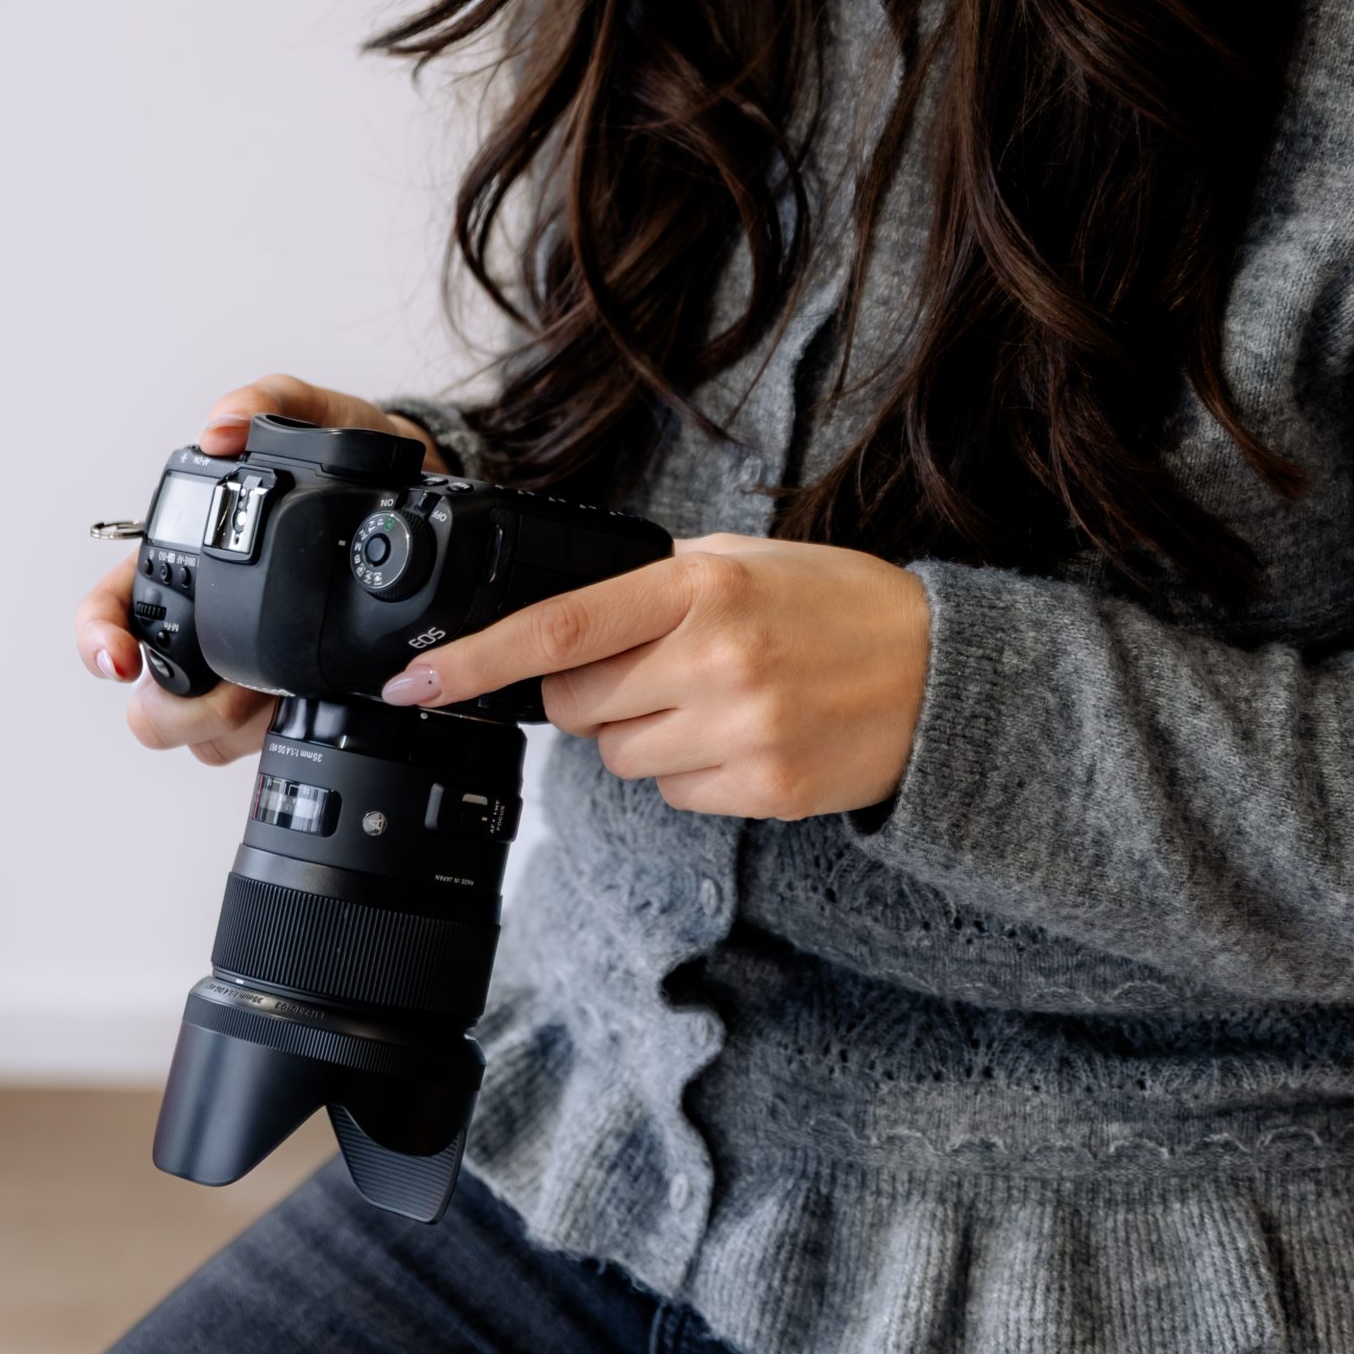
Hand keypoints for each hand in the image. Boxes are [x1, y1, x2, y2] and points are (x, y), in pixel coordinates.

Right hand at [76, 370, 443, 763]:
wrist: (420, 495)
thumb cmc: (353, 457)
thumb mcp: (318, 414)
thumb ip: (270, 402)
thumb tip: (220, 425)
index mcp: (188, 561)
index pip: (113, 609)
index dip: (100, 639)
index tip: (120, 659)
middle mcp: (204, 623)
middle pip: (152, 698)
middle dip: (185, 708)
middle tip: (238, 688)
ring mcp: (243, 668)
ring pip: (202, 735)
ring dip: (231, 726)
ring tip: (274, 694)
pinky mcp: (288, 696)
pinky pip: (256, 741)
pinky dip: (272, 732)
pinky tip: (302, 705)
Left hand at [379, 533, 932, 819]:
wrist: (940, 671)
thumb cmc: (835, 604)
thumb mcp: (744, 559)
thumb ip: (654, 583)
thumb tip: (560, 622)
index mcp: (700, 586)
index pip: (559, 625)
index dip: (475, 660)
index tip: (414, 680)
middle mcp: (714, 657)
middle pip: (575, 704)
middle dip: (589, 692)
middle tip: (653, 667)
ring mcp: (740, 729)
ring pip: (617, 757)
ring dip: (640, 734)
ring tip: (712, 699)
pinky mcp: (762, 788)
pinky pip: (672, 794)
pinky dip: (689, 770)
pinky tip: (741, 735)